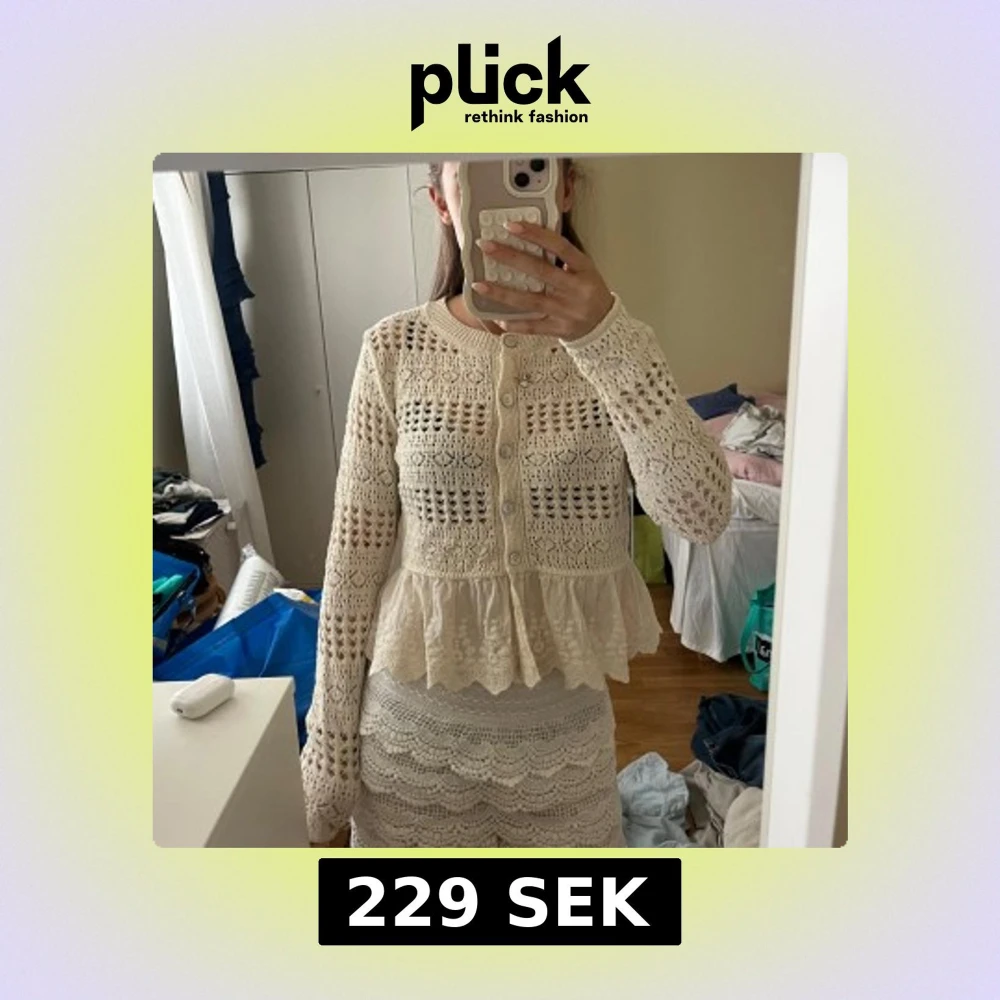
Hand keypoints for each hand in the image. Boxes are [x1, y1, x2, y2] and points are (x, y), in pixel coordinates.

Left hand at [471, 220, 614, 340]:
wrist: (604, 326)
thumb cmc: (589, 292)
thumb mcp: (584, 270)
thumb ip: (561, 257)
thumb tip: (528, 238)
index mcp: (584, 268)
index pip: (560, 246)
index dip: (536, 234)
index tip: (511, 225)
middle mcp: (575, 289)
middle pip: (540, 271)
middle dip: (510, 257)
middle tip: (486, 246)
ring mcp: (567, 311)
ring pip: (530, 300)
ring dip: (502, 293)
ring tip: (479, 285)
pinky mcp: (558, 329)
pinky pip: (533, 327)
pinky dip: (515, 323)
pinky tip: (497, 318)